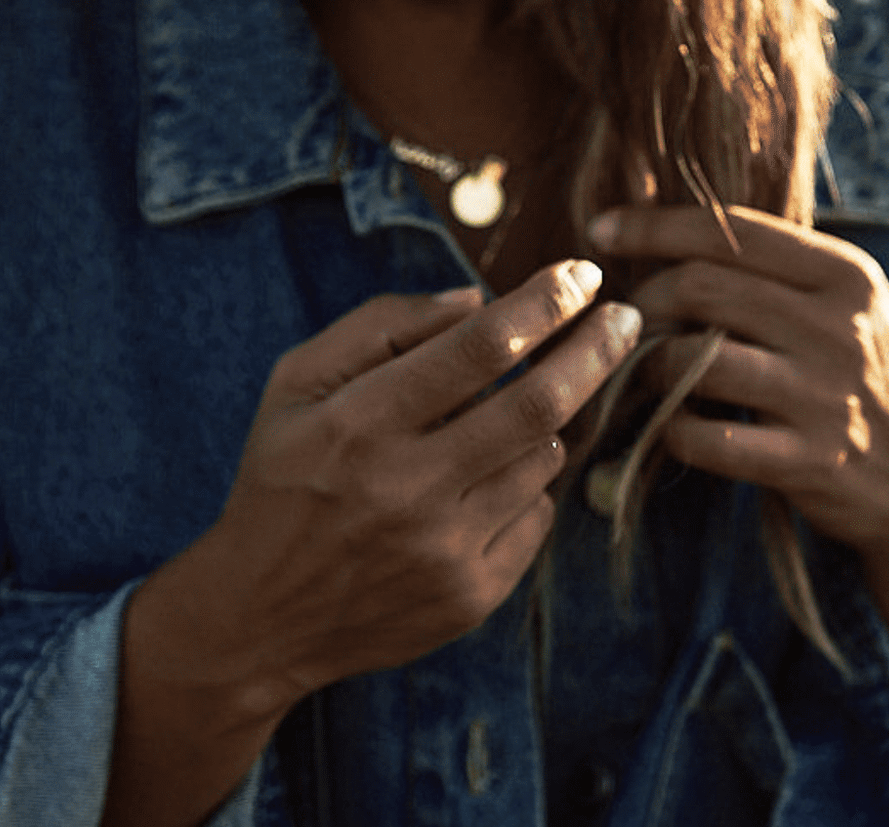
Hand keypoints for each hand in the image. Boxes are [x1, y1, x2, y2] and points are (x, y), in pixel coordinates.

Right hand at [106, 263, 640, 825]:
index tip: (581, 272)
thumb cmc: (283, 475)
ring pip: (542, 460)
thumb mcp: (298, 381)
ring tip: (503, 417)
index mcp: (359, 422)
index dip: (540, 303)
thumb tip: (475, 298)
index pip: (477, 348)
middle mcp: (407, 488)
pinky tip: (484, 480)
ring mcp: (444, 551)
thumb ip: (382, 326)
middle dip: (593, 350)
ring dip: (543, 422)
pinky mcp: (470, 598)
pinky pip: (536, 517)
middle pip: (535, 406)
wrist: (260, 616)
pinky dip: (528, 483)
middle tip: (627, 315)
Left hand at [586, 203, 888, 767]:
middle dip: (646, 297)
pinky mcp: (810, 461)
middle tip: (626, 316)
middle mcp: (838, 327)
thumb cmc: (867, 378)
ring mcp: (824, 396)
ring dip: (649, 363)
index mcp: (845, 275)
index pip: (732, 229)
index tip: (601, 229)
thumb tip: (669, 225)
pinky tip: (668, 424)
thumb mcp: (848, 306)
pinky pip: (709, 438)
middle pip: (703, 287)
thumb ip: (777, 267)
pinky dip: (672, 427)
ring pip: (697, 359)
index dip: (655, 225)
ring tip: (638, 368)